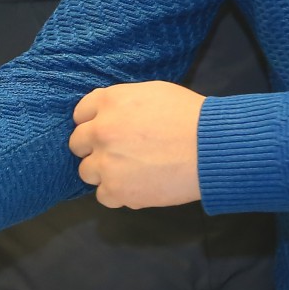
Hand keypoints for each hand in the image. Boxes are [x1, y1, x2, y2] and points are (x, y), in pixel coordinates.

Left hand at [68, 82, 202, 208]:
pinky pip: (103, 196)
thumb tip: (111, 115)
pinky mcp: (116, 190)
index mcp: (108, 101)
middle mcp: (100, 130)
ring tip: (132, 172)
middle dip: (95, 148)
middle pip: (78, 144)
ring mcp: (105, 162)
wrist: (211, 148)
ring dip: (105, 172)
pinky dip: (119, 194)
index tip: (107, 132)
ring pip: (87, 172)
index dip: (94, 123)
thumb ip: (123, 103)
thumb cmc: (189, 116)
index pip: (80, 114)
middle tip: (119, 153)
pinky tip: (139, 186)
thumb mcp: (152, 93)